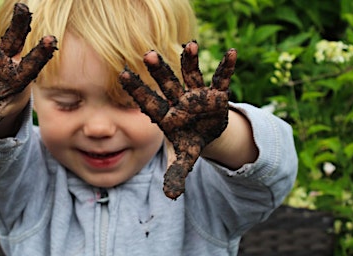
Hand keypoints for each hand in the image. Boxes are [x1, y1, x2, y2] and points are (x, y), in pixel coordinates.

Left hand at [118, 41, 236, 198]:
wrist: (207, 130)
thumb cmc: (190, 141)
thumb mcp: (185, 157)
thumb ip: (177, 173)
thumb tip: (171, 196)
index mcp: (167, 115)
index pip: (148, 102)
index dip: (136, 90)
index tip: (122, 74)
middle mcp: (180, 101)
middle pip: (167, 84)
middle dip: (160, 71)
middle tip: (148, 55)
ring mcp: (197, 95)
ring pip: (191, 76)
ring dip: (190, 62)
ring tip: (190, 46)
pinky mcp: (216, 94)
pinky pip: (221, 79)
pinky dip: (226, 68)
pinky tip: (230, 53)